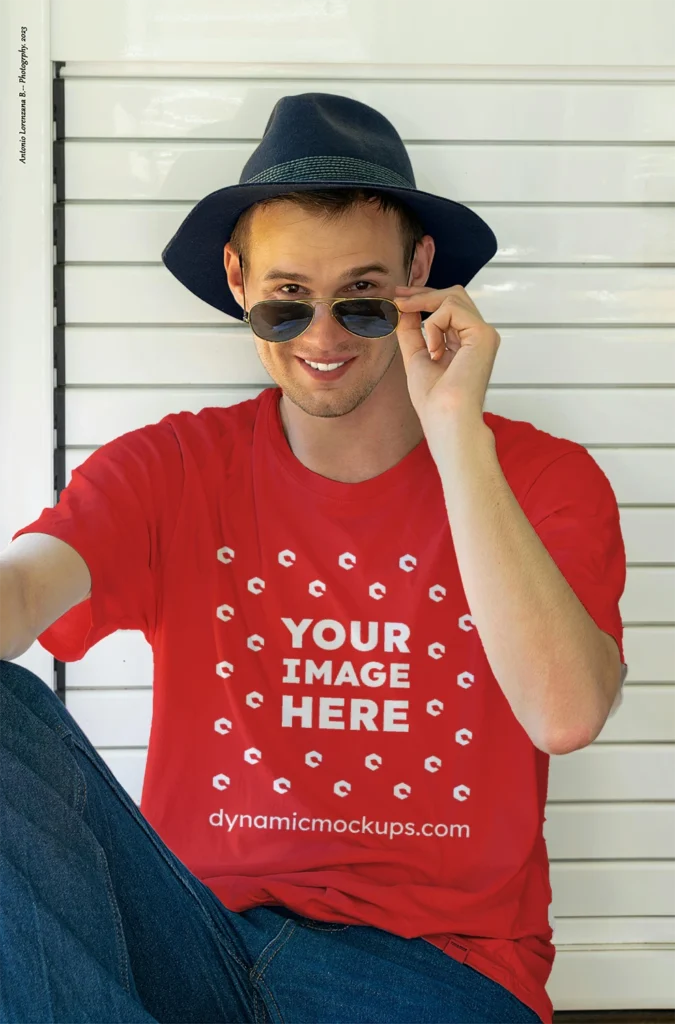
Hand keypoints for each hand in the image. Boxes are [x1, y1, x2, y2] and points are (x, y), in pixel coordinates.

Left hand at [394, 283, 500, 431]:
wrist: (445, 417)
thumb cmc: (434, 399)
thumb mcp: (416, 356)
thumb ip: (412, 331)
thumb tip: (404, 306)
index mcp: (466, 342)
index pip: (450, 307)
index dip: (424, 297)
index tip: (400, 298)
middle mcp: (478, 336)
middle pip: (454, 295)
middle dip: (423, 294)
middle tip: (398, 299)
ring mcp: (484, 334)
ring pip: (453, 297)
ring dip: (424, 307)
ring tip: (413, 329)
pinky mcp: (483, 334)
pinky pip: (452, 309)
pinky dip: (434, 325)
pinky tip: (434, 350)